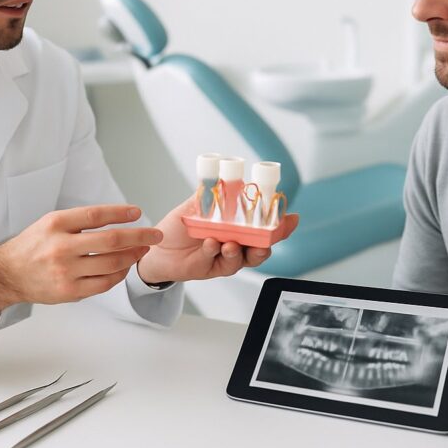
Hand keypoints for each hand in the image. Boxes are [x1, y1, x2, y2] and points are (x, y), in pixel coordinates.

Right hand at [0, 205, 162, 315]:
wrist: (8, 274)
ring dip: (133, 256)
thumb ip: (80, 221)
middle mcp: (61, 247)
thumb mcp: (51, 222)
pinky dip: (119, 274)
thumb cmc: (34, 245)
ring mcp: (66, 271)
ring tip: (142, 250)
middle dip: (139, 237)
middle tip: (155, 235)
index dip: (120, 213)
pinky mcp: (69, 291)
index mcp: (56, 224)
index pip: (96, 215)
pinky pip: (104, 283)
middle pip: (111, 241)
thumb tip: (119, 219)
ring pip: (112, 264)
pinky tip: (124, 266)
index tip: (138, 212)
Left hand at [137, 197, 298, 284]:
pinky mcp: (212, 268)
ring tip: (231, 244)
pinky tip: (210, 244)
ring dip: (240, 251)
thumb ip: (210, 195)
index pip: (264, 227)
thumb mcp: (194, 206)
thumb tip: (222, 180)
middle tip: (264, 241)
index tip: (291, 219)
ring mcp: (224, 257)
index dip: (280, 225)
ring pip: (244, 259)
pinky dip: (216, 252)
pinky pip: (220, 262)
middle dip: (267, 244)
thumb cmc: (178, 227)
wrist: (156, 248)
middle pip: (261, 247)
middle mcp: (235, 242)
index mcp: (236, 227)